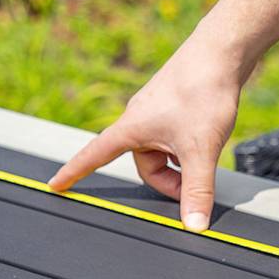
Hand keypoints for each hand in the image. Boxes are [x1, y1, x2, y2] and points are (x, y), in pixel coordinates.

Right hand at [48, 40, 243, 230]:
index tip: (55, 185)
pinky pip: (173, 135)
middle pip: (144, 164)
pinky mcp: (175, 104)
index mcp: (131, 129)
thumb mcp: (200, 150)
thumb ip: (197, 190)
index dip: (74, 173)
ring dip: (181, 160)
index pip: (94, 156)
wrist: (223, 52)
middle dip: (169, 179)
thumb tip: (194, 226)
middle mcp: (138, 118)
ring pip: (162, 150)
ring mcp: (157, 110)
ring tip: (205, 153)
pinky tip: (209, 137)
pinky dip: (188, 145)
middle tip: (194, 183)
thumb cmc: (203, 93)